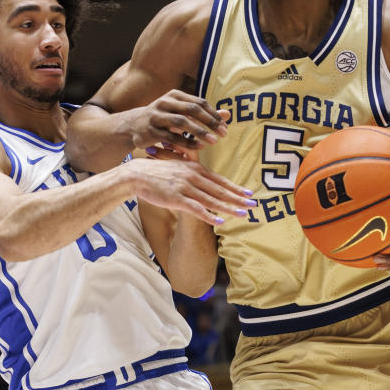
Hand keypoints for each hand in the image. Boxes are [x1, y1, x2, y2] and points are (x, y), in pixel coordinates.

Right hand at [124, 90, 227, 154]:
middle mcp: (165, 102)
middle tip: (223, 133)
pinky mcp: (151, 130)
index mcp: (175, 95)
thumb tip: (228, 114)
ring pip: (182, 122)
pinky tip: (199, 147)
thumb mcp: (182, 112)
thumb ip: (204, 113)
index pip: (199, 102)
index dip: (213, 114)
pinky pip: (172, 137)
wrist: (133, 125)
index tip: (225, 126)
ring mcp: (156, 116)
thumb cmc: (163, 118)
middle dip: (209, 122)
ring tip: (213, 141)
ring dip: (199, 132)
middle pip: (192, 109)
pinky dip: (186, 142)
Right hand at [125, 158, 253, 226]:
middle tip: (253, 205)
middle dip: (238, 198)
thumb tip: (203, 182)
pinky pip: (197, 209)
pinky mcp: (177, 198)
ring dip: (229, 208)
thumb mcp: (177, 167)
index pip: (219, 180)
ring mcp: (186, 187)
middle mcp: (193, 177)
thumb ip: (191, 174)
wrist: (136, 175)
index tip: (248, 193)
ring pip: (212, 200)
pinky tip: (220, 222)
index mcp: (195, 169)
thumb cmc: (155, 173)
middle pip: (220, 190)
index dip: (235, 187)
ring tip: (243, 214)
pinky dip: (210, 216)